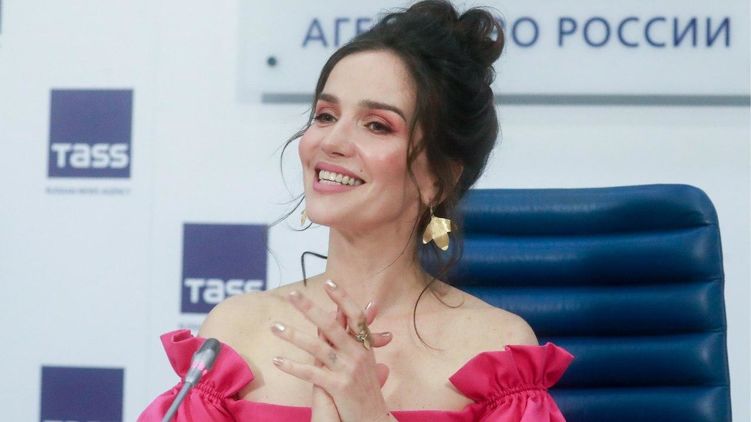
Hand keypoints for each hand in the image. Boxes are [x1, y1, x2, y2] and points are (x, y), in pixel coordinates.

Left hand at [271, 280, 393, 421]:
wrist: (373, 419)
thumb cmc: (366, 390)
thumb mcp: (366, 361)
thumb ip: (359, 337)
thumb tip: (359, 313)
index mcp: (364, 345)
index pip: (355, 315)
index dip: (342, 298)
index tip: (328, 282)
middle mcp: (358, 354)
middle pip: (332, 325)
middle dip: (310, 308)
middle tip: (292, 294)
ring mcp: (348, 370)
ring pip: (318, 348)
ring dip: (293, 335)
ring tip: (275, 327)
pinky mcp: (338, 387)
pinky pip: (311, 373)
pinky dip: (293, 366)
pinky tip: (277, 361)